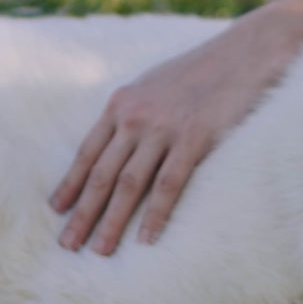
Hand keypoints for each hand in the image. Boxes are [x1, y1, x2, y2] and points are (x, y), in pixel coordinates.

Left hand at [49, 3, 302, 254]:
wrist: (245, 52)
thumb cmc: (202, 71)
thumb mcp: (155, 84)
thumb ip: (134, 111)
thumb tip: (118, 142)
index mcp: (122, 103)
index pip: (88, 152)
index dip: (71, 184)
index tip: (57, 210)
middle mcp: (135, 116)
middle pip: (102, 174)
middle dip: (82, 212)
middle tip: (67, 245)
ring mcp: (163, 128)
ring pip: (128, 184)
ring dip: (111, 221)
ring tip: (100, 251)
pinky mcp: (194, 138)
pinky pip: (168, 184)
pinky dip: (155, 215)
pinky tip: (145, 239)